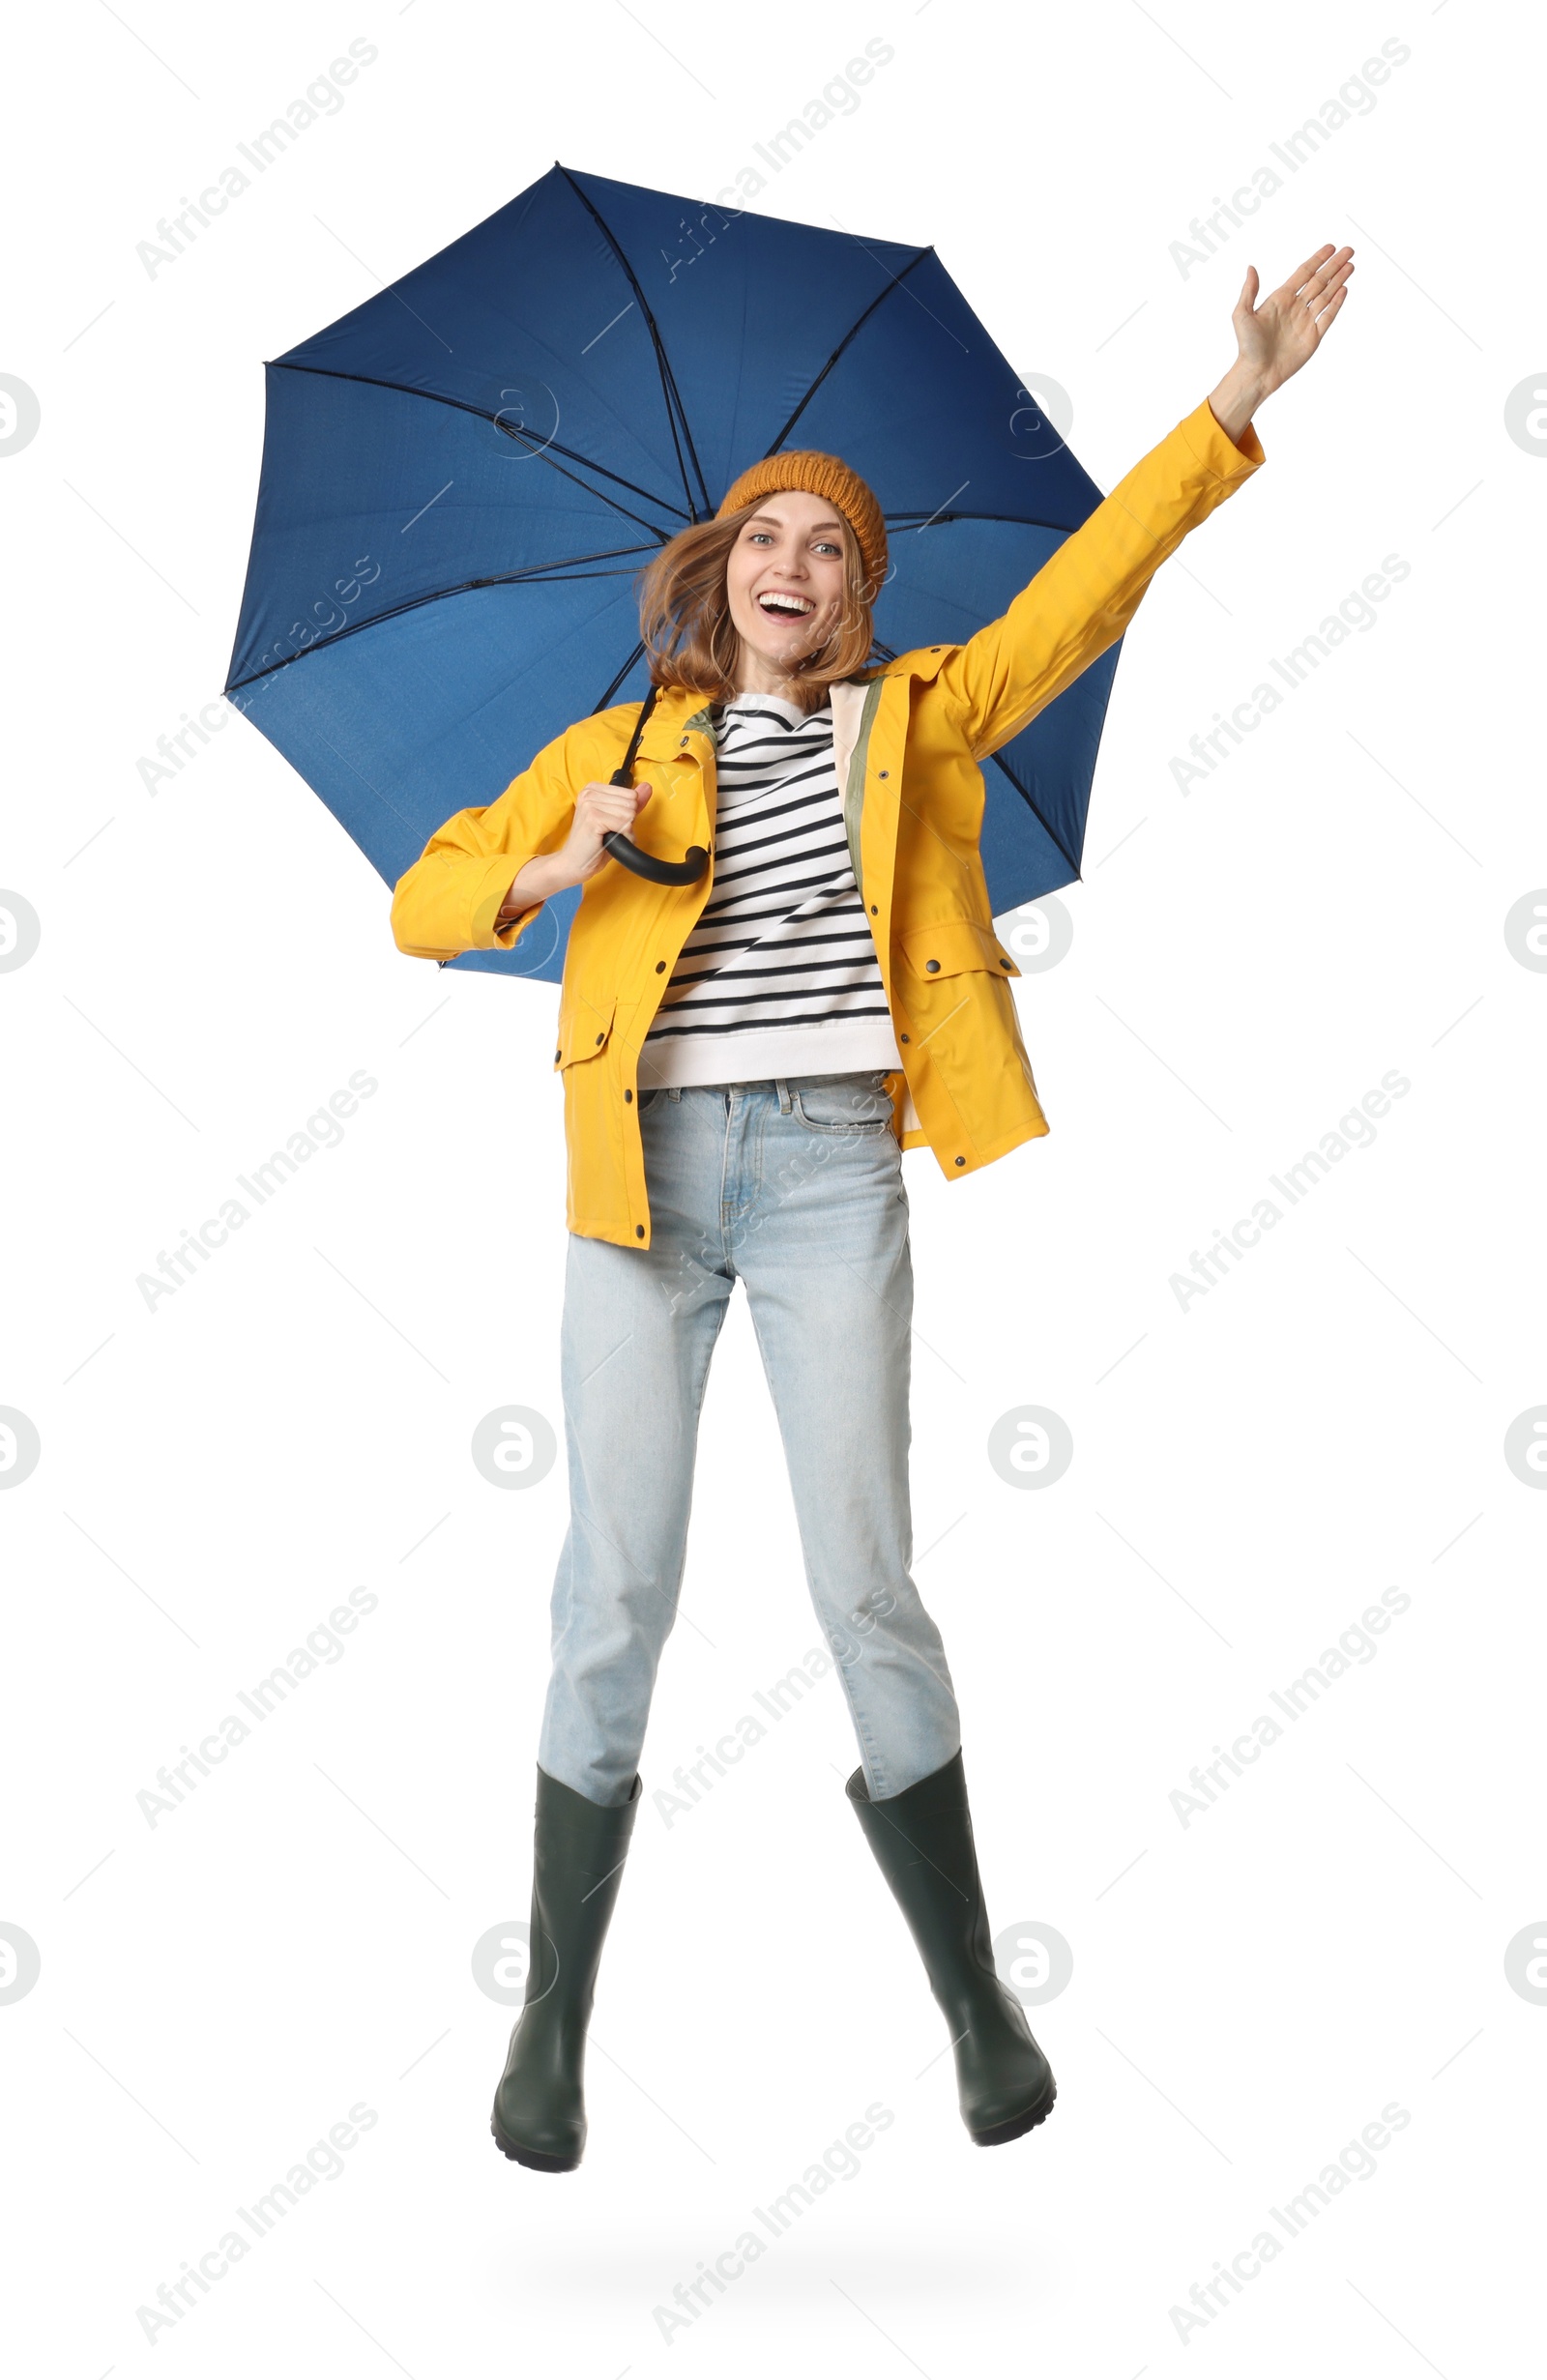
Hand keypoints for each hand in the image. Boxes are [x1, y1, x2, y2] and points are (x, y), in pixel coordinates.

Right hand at [495, 780, 653, 921]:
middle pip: (631, 803)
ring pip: (629, 814)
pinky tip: (610, 841)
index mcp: (593, 789)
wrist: (574, 863)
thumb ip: (632, 803)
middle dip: (627, 822)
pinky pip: (624, 825)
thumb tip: (647, 787)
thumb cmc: (594, 844)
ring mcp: (590, 804)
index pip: (630, 793)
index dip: (628, 813)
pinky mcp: (593, 818)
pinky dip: (624, 837)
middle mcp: (590, 792)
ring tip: (609, 837)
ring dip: (625, 831)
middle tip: (610, 832)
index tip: (611, 822)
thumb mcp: (617, 819)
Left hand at [1208, 243, 1353, 441]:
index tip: (1330, 247)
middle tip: (1349, 250)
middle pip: (1319, 280)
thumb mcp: (1242, 315)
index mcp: (1280, 299)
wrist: (1257, 373)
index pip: (1303, 273)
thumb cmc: (1247, 347)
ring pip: (1327, 295)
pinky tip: (1344, 289)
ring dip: (1339, 280)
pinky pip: (1328, 316)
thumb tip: (1251, 268)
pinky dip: (1337, 303)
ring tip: (1350, 265)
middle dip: (1334, 265)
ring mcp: (1306, 321)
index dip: (1317, 259)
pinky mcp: (1313, 337)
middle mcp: (1295, 307)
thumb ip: (1249, 291)